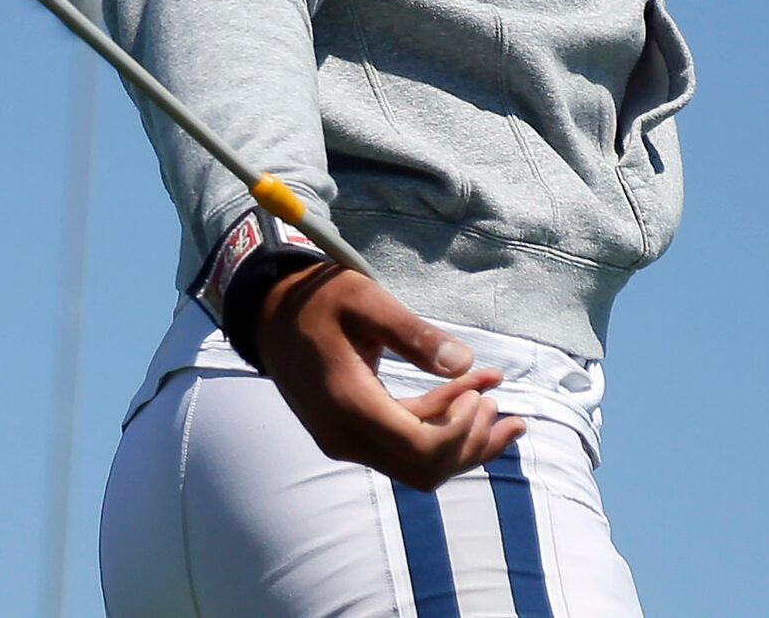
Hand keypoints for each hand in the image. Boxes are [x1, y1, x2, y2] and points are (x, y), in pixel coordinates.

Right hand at [232, 261, 520, 489]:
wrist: (269, 312)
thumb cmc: (317, 299)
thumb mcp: (364, 299)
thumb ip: (412, 333)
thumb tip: (464, 362)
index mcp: (348, 403)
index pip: (421, 448)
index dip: (463, 430)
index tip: (481, 391)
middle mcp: (345, 435)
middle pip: (425, 469)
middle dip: (471, 442)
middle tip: (497, 399)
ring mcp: (345, 441)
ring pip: (418, 466)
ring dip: (463, 440)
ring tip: (499, 401)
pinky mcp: (350, 435)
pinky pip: (403, 449)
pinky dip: (439, 430)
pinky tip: (469, 397)